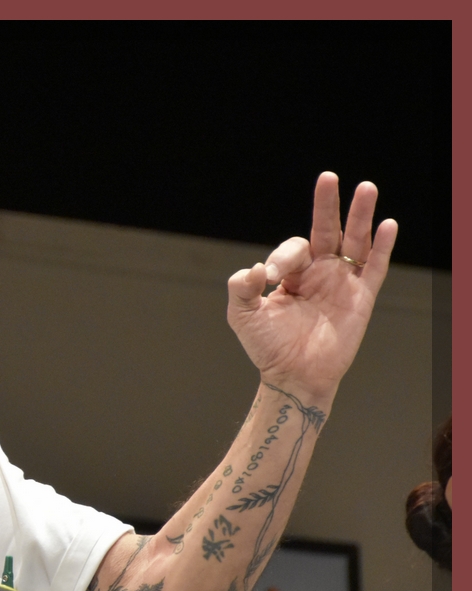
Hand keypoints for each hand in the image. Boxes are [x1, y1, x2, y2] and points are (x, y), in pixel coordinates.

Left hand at [226, 172, 397, 403]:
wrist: (292, 376)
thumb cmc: (268, 347)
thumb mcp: (243, 316)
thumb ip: (240, 288)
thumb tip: (254, 268)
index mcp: (292, 274)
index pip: (292, 249)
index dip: (282, 257)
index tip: (270, 278)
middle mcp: (319, 273)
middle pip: (326, 230)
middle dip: (327, 205)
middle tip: (329, 177)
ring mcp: (342, 283)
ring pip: (354, 241)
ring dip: (360, 215)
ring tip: (366, 188)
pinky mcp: (362, 297)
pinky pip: (375, 267)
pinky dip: (382, 246)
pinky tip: (387, 224)